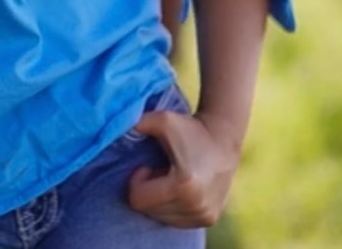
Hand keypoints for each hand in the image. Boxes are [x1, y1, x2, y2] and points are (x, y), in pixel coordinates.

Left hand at [125, 108, 243, 227]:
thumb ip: (138, 123)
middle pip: (149, 211)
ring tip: (172, 178)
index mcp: (184, 185)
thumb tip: (117, 127)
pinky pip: (176, 221)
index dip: (138, 181)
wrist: (223, 138)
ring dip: (160, 198)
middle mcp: (196, 205)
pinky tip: (182, 187)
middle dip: (149, 189)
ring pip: (161, 218)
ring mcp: (203, 215)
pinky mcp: (209, 219)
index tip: (148, 166)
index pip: (138, 200)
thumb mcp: (163, 120)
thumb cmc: (189, 129)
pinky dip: (173, 205)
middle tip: (162, 170)